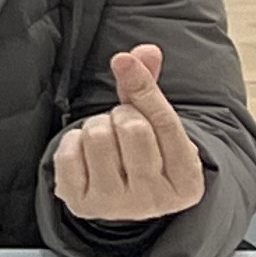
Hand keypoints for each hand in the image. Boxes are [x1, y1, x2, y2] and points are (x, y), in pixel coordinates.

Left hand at [51, 44, 207, 224]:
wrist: (120, 197)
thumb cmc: (143, 154)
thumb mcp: (156, 127)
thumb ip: (149, 88)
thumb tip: (145, 50)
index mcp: (187, 183)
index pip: (165, 123)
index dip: (143, 87)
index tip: (123, 59)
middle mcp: (155, 200)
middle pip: (131, 127)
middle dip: (120, 114)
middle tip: (122, 128)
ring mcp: (117, 206)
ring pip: (97, 135)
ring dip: (96, 127)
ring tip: (106, 143)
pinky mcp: (82, 204)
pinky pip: (68, 153)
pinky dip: (72, 143)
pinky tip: (85, 156)